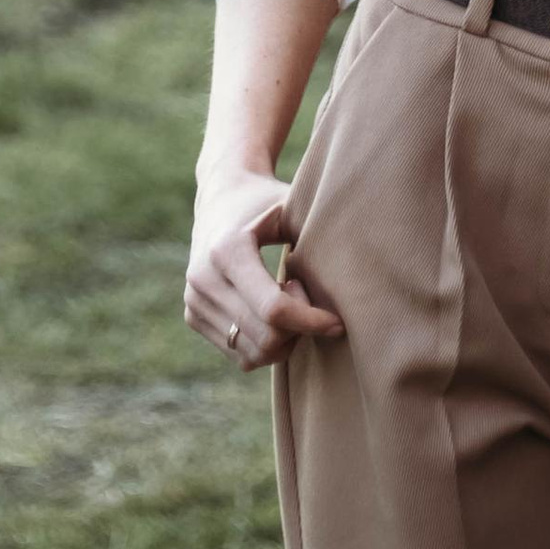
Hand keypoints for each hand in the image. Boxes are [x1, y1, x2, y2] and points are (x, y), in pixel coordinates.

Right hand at [183, 160, 344, 371]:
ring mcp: (194, 300)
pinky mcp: (192, 315)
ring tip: (288, 299)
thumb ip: (317, 236)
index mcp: (227, 250)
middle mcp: (203, 279)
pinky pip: (239, 354)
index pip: (274, 309)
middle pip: (265, 337)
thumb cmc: (266, 200)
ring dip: (282, 339)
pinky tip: (270, 310)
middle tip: (307, 295)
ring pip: (252, 354)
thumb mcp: (291, 206)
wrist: (219, 194)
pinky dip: (265, 343)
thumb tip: (357, 275)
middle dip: (298, 328)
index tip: (337, 321)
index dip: (311, 322)